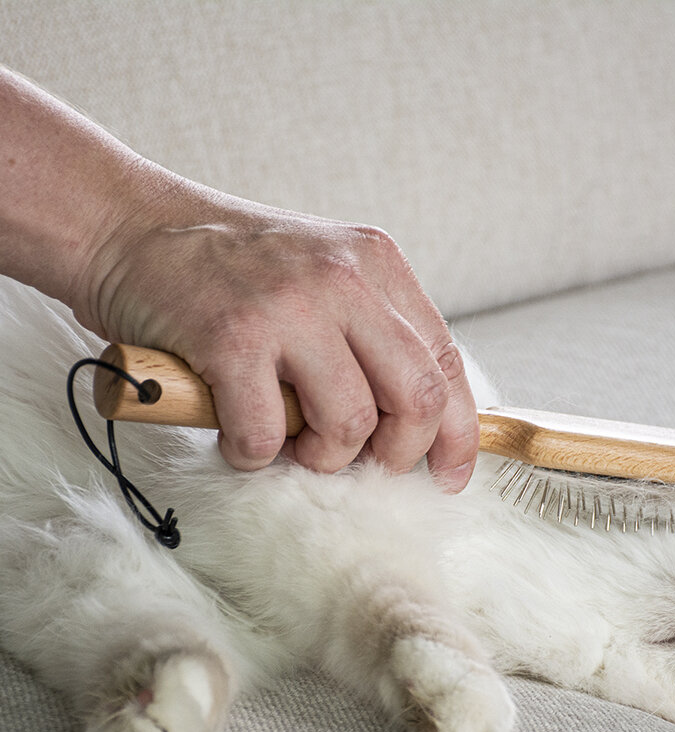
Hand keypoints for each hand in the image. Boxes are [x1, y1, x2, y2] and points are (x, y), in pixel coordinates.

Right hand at [75, 186, 478, 490]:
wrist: (130, 228)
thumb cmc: (231, 271)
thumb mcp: (325, 277)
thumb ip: (372, 335)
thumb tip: (417, 424)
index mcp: (378, 265)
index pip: (447, 362)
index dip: (456, 432)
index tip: (447, 473)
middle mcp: (345, 279)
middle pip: (418, 398)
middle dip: (397, 454)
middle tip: (357, 462)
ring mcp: (290, 307)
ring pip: (350, 425)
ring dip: (318, 456)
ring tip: (285, 439)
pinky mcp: (232, 337)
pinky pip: (266, 435)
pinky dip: (251, 453)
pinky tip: (233, 428)